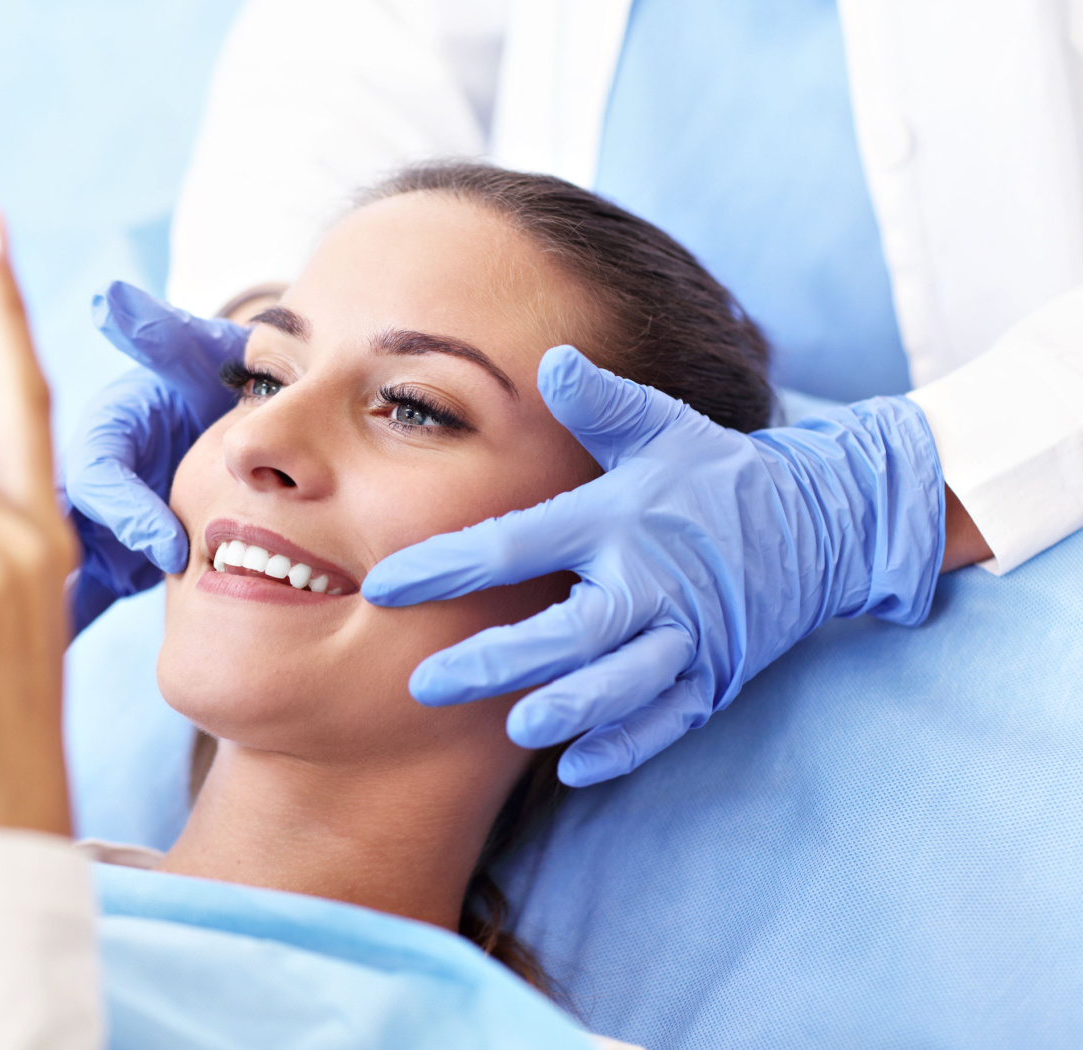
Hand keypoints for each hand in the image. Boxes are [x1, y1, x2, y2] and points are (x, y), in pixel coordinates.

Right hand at [62, 282, 244, 630]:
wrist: (221, 420)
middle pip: (62, 529)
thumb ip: (163, 336)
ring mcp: (92, 526)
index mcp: (103, 434)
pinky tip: (47, 673)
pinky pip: (78, 599)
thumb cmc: (206, 384)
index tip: (169, 545)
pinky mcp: (105, 563)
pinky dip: (61, 632)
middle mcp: (87, 481)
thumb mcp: (192, 357)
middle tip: (91, 622)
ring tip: (40, 660)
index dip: (128, 510)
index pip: (100, 474)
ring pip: (58, 571)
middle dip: (72, 575)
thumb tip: (115, 302)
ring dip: (55, 612)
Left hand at [363, 345, 944, 786]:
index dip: (450, 566)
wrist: (824, 520)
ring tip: (516, 729)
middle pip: (570, 629)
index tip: (384, 587)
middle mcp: (653, 580)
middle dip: (498, 660)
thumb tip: (550, 360)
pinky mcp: (716, 675)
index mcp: (619, 518)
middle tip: (425, 685)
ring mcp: (690, 635)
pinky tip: (578, 766)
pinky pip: (670, 719)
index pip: (519, 542)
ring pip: (625, 682)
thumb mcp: (663, 427)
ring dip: (573, 707)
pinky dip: (629, 744)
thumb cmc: (717, 472)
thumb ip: (601, 403)